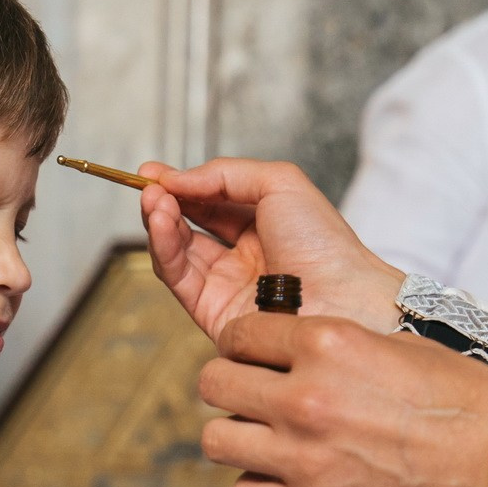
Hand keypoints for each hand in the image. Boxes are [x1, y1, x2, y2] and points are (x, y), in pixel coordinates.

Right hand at [140, 158, 404, 339]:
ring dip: (160, 222)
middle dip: (165, 202)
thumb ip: (225, 173)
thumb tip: (176, 178)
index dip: (182, 185)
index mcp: (265, 225)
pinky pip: (178, 278)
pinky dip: (163, 248)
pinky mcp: (213, 314)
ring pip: (178, 252)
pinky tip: (161, 222)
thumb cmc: (324, 244)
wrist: (339, 299)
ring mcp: (228, 286)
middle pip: (189, 226)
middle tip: (148, 186)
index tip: (152, 172)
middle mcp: (245, 257)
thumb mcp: (280, 182)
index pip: (211, 202)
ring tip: (153, 201)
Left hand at [200, 311, 487, 486]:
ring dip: (238, 440)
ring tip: (268, 443)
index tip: (257, 359)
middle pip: (214, 384)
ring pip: (217, 441)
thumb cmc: (465, 405)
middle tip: (257, 400)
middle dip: (232, 388)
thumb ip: (337, 345)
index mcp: (328, 344)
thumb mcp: (399, 345)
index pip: (239, 335)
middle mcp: (306, 398)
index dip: (244, 347)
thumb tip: (297, 347)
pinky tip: (284, 484)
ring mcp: (304, 458)